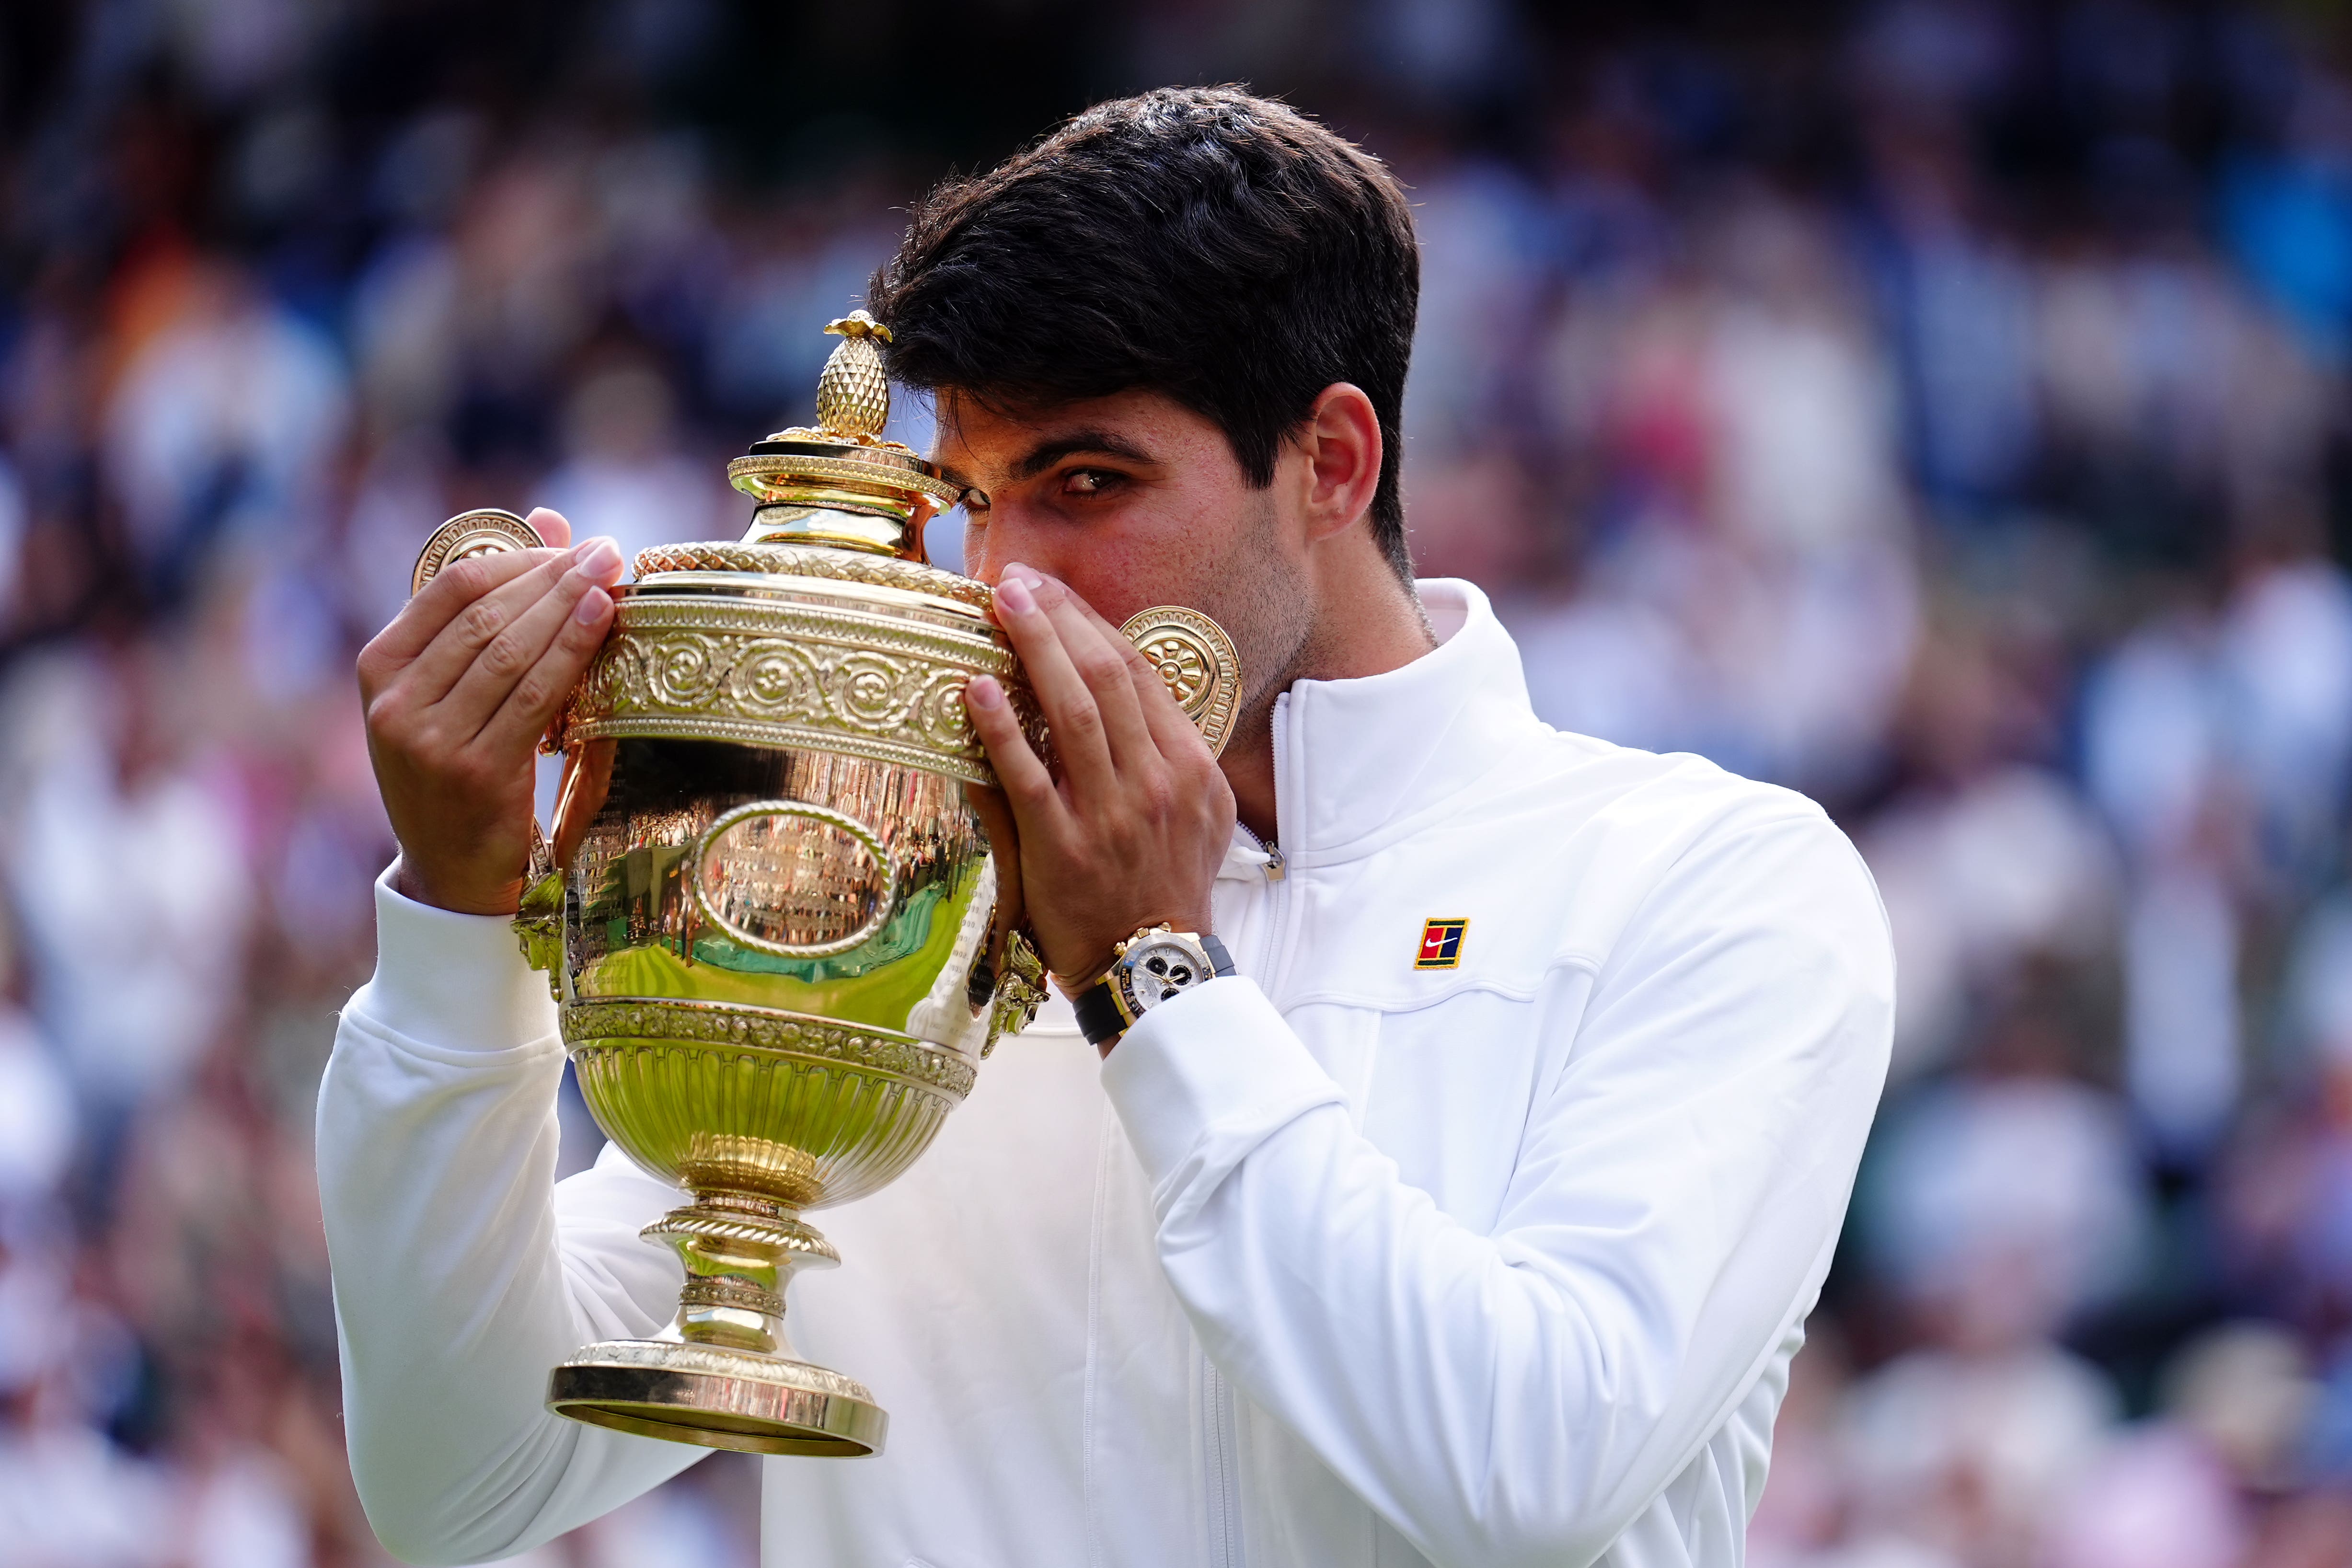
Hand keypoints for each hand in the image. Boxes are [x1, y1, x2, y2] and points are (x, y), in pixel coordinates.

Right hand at [358, 508, 625, 915]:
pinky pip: (534, 697)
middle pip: (487, 613)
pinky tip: (604, 619)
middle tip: (608, 550)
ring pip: (512, 650)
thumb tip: (550, 518)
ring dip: (569, 605)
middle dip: (554, 575)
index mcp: (379, 668)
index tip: (573, 543)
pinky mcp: (475, 773)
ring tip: (614, 574)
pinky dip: (572, 652)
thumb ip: (493, 607)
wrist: (451, 874)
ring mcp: (429, 740)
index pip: (451, 584)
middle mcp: (394, 702)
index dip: (519, 556)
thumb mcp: (458, 690)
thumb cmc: (461, 768)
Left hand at [963, 563, 1235, 988]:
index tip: (1056, 593)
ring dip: (1035, 650)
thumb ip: (1164, 757)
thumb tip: (1121, 699)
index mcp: (1188, 767)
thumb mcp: (1196, 817)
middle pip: (1106, 678)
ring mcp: (1110, 814)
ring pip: (1074, 713)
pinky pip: (1028, 776)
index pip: (1138, 675)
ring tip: (1001, 606)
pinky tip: (978, 688)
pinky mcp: (1063, 848)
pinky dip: (1003, 728)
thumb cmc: (1165, 888)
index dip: (1093, 624)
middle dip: (1060, 620)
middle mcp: (1154, 782)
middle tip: (1018, 581)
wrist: (1154, 967)